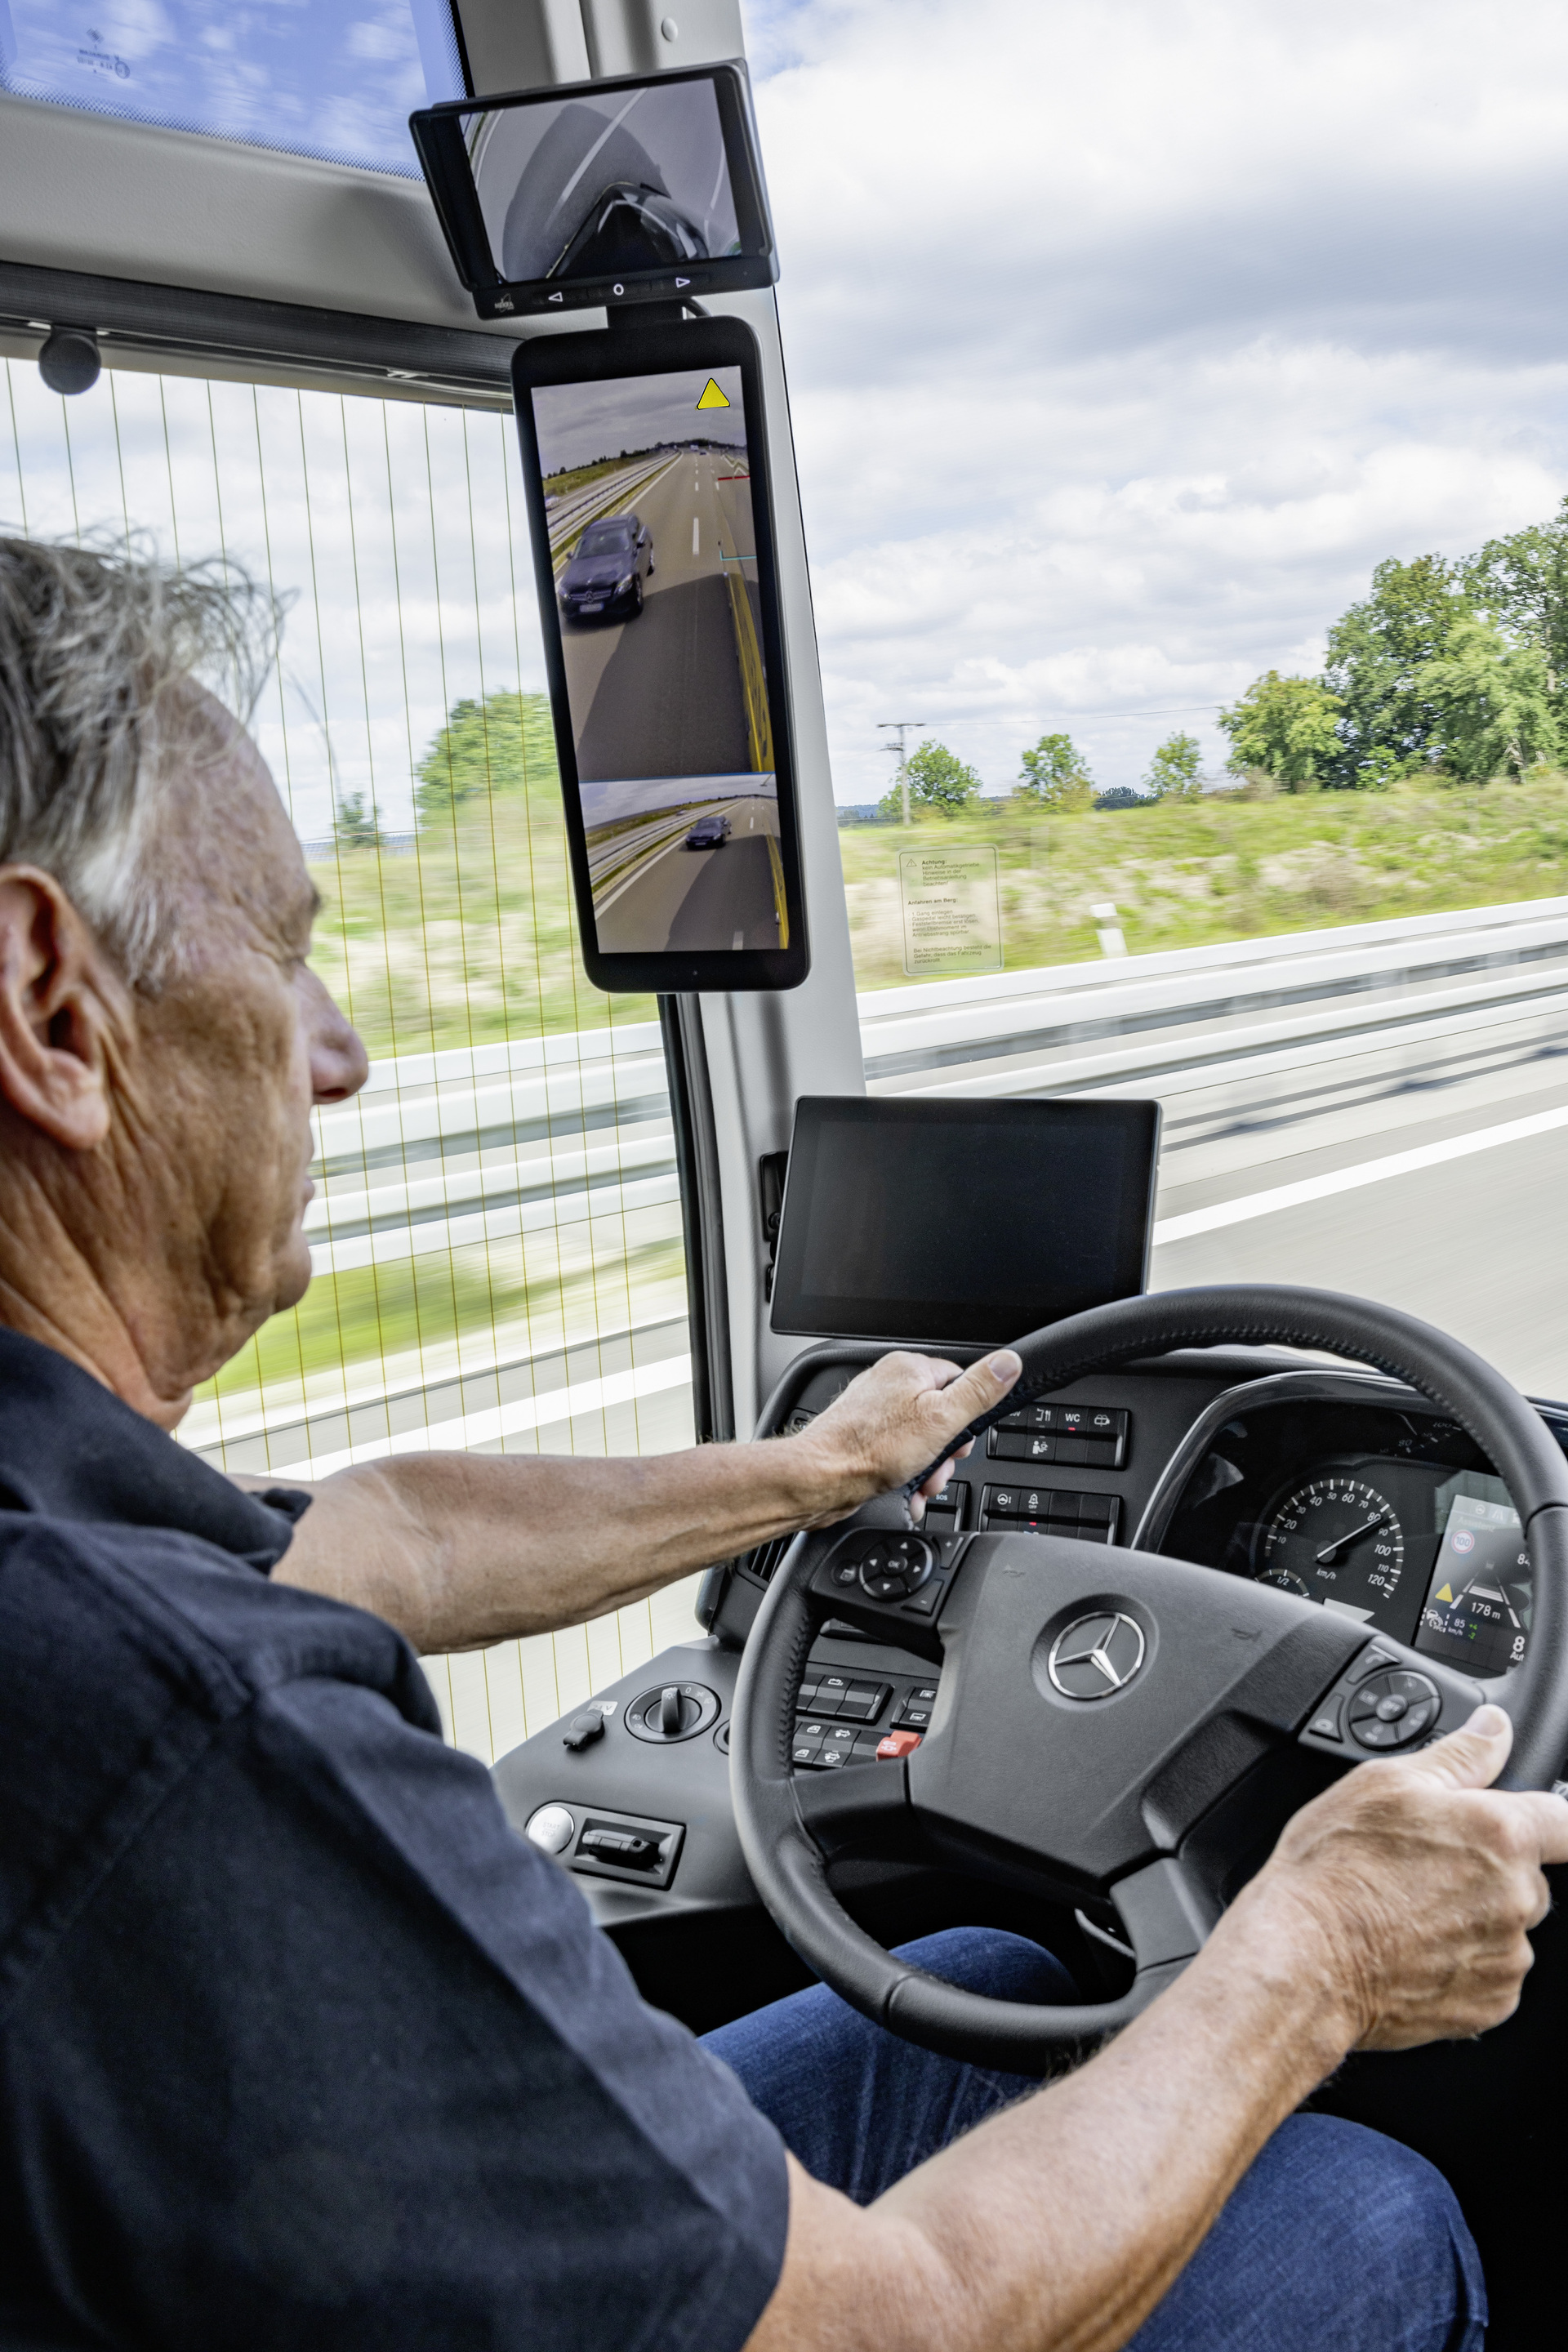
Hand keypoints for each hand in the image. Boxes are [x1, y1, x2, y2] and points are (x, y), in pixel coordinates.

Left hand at [785, 1348, 1021, 1526]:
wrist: (820, 1479)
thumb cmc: (871, 1449)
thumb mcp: (941, 1419)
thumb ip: (978, 1391)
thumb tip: (1008, 1363)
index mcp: (909, 1369)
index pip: (960, 1382)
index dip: (967, 1417)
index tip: (960, 1440)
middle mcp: (889, 1384)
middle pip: (941, 1415)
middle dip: (945, 1451)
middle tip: (936, 1466)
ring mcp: (874, 1412)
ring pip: (921, 1440)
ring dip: (927, 1468)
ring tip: (917, 1483)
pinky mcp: (864, 1437)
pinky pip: (898, 1455)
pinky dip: (906, 1475)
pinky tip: (904, 1489)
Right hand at [1228, 1704, 1567, 2051]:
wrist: (1303, 1962)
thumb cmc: (1333, 1872)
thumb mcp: (1382, 1784)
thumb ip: (1457, 1755)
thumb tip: (1494, 1728)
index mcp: (1499, 1834)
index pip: (1564, 1820)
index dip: (1546, 1817)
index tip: (1526, 1824)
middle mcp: (1515, 1899)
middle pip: (1529, 1876)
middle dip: (1489, 1870)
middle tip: (1423, 1867)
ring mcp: (1505, 1957)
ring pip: (1507, 1928)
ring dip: (1474, 1919)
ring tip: (1406, 1912)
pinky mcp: (1489, 2006)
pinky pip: (1490, 1976)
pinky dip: (1461, 1964)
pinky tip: (1411, 1948)